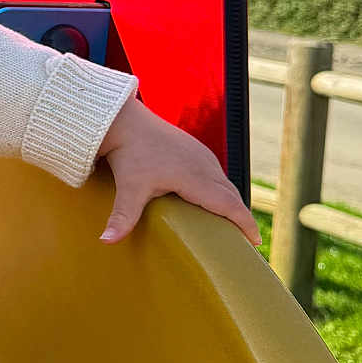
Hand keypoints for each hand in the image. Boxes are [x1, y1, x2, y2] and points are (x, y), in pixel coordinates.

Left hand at [96, 97, 260, 246]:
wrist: (124, 120)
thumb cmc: (128, 154)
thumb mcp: (129, 188)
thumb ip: (123, 216)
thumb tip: (106, 241)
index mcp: (195, 177)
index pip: (229, 204)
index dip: (244, 223)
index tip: (255, 242)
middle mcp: (204, 165)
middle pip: (231, 195)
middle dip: (241, 217)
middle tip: (247, 242)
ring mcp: (201, 155)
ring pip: (224, 184)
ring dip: (232, 203)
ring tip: (234, 225)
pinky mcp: (194, 149)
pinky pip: (215, 174)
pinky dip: (221, 190)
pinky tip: (215, 200)